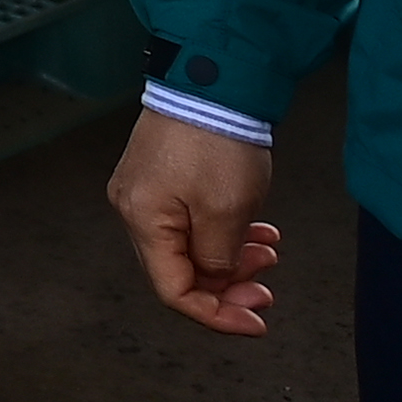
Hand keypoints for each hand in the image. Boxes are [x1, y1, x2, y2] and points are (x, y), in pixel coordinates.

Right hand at [107, 111, 281, 336]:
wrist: (208, 81)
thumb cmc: (216, 143)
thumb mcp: (228, 212)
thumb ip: (219, 258)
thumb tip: (214, 276)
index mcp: (143, 221)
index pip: (173, 290)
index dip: (216, 315)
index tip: (256, 320)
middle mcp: (133, 208)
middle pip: (178, 270)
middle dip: (227, 285)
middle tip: (268, 286)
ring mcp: (143, 191)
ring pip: (187, 246)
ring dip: (230, 258)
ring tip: (268, 250)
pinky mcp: (158, 175)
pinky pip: (188, 221)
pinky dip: (221, 233)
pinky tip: (254, 229)